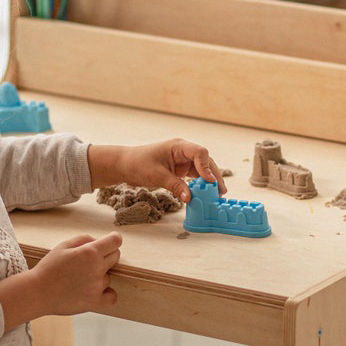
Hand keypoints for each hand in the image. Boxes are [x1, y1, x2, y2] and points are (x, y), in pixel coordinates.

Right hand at [32, 232, 120, 312]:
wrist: (37, 293)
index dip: (113, 239)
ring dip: (100, 276)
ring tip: (80, 279)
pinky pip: (112, 296)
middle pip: (116, 256)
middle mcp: (97, 268)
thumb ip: (84, 239)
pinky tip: (96, 290)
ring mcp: (97, 286)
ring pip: (109, 276)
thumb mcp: (63, 246)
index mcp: (90, 252)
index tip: (110, 241)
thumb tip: (98, 241)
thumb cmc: (48, 268)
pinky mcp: (94, 301)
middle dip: (107, 255)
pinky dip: (107, 293)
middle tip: (90, 260)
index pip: (115, 241)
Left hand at [89, 139, 226, 202]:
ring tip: (217, 195)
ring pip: (202, 169)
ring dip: (210, 181)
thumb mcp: (157, 176)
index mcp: (179, 146)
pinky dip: (200, 184)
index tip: (209, 182)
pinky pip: (195, 176)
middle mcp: (184, 151)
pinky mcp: (180, 169)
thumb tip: (190, 198)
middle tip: (221, 191)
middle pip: (205, 161)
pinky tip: (205, 194)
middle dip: (214, 175)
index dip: (207, 167)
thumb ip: (175, 186)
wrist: (125, 165)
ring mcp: (183, 160)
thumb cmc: (138, 164)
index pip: (200, 152)